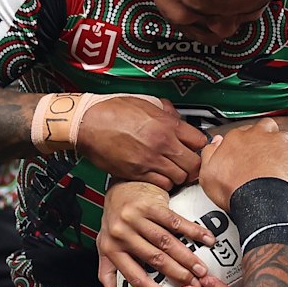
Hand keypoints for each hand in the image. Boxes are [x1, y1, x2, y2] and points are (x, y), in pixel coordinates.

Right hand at [77, 96, 206, 190]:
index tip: (196, 147)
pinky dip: (164, 183)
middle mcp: (162, 144)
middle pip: (194, 164)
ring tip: (173, 170)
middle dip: (194, 166)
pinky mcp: (137, 173)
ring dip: (179, 176)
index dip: (200, 146)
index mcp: (166, 124)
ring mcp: (150, 161)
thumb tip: (175, 116)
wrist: (87, 123)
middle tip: (189, 163)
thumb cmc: (111, 111)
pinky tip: (159, 176)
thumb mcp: (144, 102)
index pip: (200, 141)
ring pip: (180, 178)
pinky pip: (162, 185)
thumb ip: (164, 111)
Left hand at [97, 180, 215, 286]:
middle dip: (179, 275)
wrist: (121, 184)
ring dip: (187, 257)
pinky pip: (175, 221)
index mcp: (112, 249)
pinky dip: (193, 231)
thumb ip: (107, 271)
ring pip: (167, 242)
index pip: (135, 277)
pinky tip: (207, 239)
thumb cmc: (115, 218)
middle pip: (156, 260)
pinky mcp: (150, 204)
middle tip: (196, 284)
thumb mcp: (105, 245)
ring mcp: (136, 218)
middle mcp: (122, 233)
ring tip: (202, 269)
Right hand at [199, 118, 287, 210]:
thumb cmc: (234, 188)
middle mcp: (256, 135)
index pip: (240, 132)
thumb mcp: (207, 173)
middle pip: (263, 126)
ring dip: (280, 145)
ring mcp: (276, 141)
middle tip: (262, 151)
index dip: (243, 143)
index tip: (244, 152)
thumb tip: (214, 143)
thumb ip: (210, 153)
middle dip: (264, 136)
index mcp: (235, 138)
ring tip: (277, 160)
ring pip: (282, 135)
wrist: (258, 198)